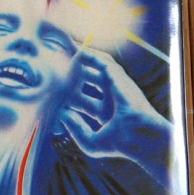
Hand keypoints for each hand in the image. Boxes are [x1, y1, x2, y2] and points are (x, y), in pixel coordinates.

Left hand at [59, 48, 173, 187]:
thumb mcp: (91, 142)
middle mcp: (112, 99)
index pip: (86, 103)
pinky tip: (73, 51)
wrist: (139, 134)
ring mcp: (116, 87)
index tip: (54, 95)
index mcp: (107, 115)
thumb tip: (63, 115)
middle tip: (56, 70)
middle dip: (74, 76)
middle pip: (90, 83)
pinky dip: (88, 55)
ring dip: (81, 61)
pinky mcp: (118, 77)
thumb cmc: (119, 143)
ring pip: (96, 70)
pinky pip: (101, 61)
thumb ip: (76, 130)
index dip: (71, 98)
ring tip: (63, 52)